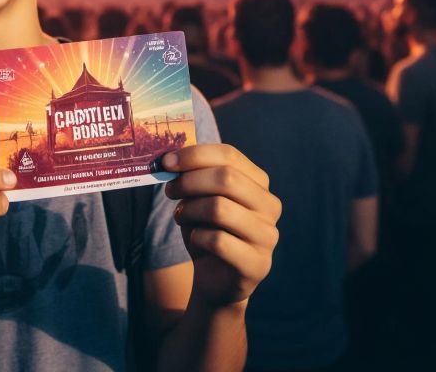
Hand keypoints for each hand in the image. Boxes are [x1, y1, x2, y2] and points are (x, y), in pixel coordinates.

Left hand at [162, 145, 281, 308]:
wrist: (215, 280)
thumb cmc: (206, 231)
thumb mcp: (198, 199)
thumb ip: (191, 177)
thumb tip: (168, 159)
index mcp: (259, 183)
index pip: (229, 155)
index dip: (194, 155)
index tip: (166, 162)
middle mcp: (270, 206)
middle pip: (226, 178)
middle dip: (189, 181)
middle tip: (170, 190)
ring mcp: (267, 236)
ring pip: (220, 209)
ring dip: (190, 210)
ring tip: (181, 217)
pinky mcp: (257, 264)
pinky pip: (218, 241)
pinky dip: (197, 238)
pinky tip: (196, 240)